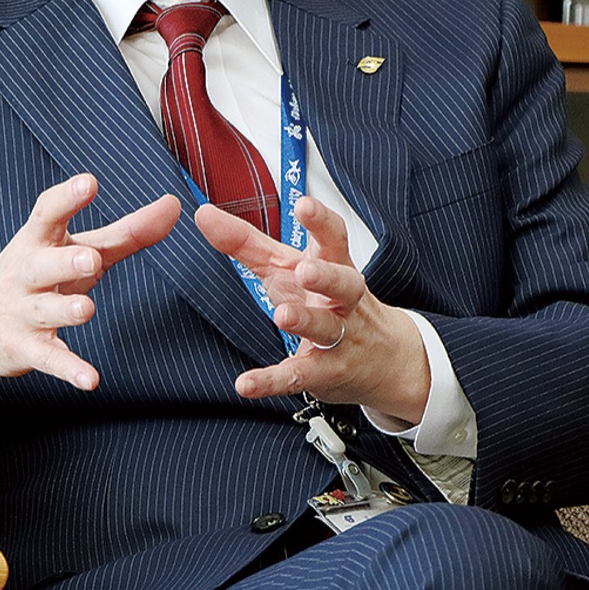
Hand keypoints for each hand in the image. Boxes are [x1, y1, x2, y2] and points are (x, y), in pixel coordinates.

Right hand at [0, 174, 179, 396]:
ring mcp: (22, 313)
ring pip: (43, 311)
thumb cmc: (38, 274)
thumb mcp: (75, 247)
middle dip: (64, 261)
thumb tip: (174, 205)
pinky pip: (48, 359)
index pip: (46, 213)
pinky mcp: (24, 349)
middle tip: (90, 257)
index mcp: (38, 240)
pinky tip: (91, 379)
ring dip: (65, 311)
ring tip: (85, 309)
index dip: (66, 197)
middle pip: (42, 265)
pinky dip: (69, 369)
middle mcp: (26, 273)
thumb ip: (126, 231)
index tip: (88, 182)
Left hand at [194, 195, 429, 423]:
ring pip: (326, 328)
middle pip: (343, 283)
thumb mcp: (289, 267)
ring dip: (306, 321)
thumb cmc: (328, 300)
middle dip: (327, 276)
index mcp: (335, 265)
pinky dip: (272, 381)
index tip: (304, 205)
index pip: (334, 238)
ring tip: (283, 316)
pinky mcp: (324, 372)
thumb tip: (204, 214)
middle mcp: (342, 300)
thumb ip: (246, 241)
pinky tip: (246, 384)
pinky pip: (298, 375)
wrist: (384, 359)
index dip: (321, 222)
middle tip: (305, 270)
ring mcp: (339, 337)